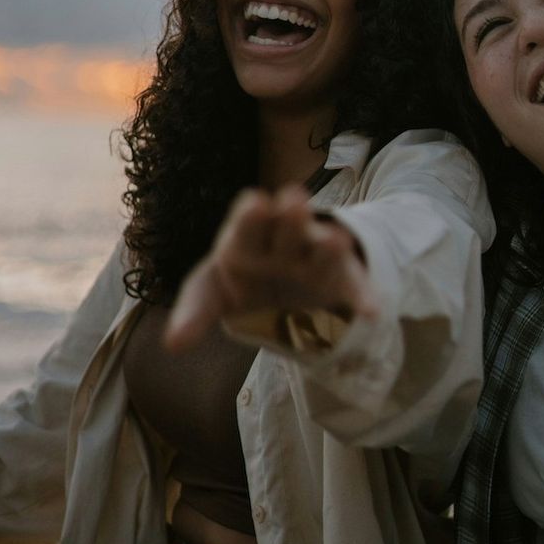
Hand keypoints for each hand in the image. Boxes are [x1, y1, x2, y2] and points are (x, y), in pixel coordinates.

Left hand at [164, 185, 377, 350]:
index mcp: (246, 240)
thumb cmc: (242, 279)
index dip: (251, 216)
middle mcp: (283, 243)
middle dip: (291, 215)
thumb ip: (194, 312)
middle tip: (293, 199)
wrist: (285, 285)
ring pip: (322, 249)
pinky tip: (371, 311)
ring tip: (335, 239)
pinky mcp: (340, 281)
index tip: (256, 203)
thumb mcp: (212, 291)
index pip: (247, 224)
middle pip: (287, 227)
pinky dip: (363, 298)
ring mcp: (314, 261)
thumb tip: (172, 345)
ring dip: (327, 244)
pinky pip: (353, 289)